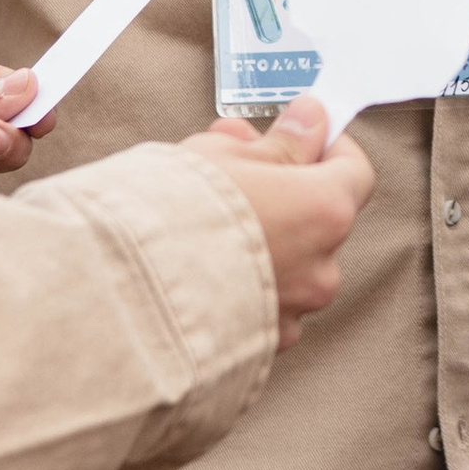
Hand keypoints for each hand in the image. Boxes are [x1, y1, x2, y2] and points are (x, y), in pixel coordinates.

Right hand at [182, 96, 377, 347]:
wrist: (114, 295)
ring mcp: (290, 315)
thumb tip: (311, 120)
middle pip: (319, 220)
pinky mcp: (257, 349)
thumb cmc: (168, 215)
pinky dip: (241, 284)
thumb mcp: (224, 157)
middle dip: (283, 191)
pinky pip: (262, 305)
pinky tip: (197, 266)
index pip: (355, 173)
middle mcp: (319, 270)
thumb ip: (280, 143)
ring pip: (289, 265)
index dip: (328, 148)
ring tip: (201, 217)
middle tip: (231, 165)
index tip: (299, 134)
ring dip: (262, 239)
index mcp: (323, 213)